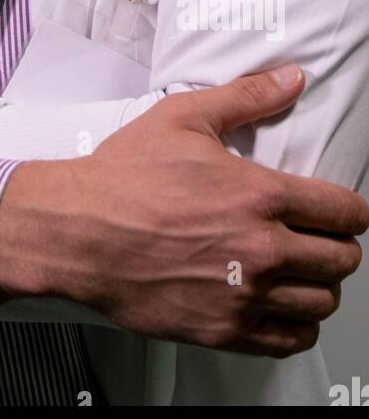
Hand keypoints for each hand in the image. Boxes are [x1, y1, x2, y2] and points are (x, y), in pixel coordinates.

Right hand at [0, 66, 367, 356]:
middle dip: (336, 246)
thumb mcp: (183, 118)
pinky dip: (296, 325)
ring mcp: (244, 295)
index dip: (348, 210)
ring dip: (318, 285)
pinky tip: (281, 305)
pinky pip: (291, 339)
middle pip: (341, 260)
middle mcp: (261, 249)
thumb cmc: (122, 177)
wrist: (76, 231)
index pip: (344, 212)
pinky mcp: (224, 330)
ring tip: (300, 271)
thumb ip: (247, 96)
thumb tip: (291, 79)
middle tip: (316, 238)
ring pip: (322, 303)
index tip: (338, 211)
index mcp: (259, 195)